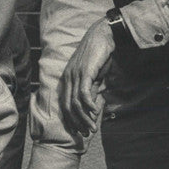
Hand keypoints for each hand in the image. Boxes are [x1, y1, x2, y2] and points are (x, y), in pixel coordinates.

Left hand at [60, 17, 113, 136]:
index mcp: (67, 79)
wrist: (104, 35)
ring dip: (84, 118)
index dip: (71, 119)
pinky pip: (84, 93)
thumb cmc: (100, 55)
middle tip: (87, 133)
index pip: (65, 104)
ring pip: (76, 103)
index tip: (80, 130)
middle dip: (77, 122)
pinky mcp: (84, 72)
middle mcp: (68, 78)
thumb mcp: (94, 76)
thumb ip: (91, 89)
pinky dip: (88, 105)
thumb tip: (92, 105)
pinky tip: (95, 112)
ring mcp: (75, 75)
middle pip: (68, 106)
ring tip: (92, 127)